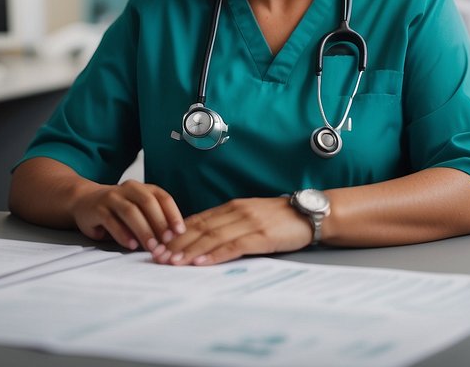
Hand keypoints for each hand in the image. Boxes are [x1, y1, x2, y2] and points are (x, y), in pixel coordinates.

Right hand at [69, 179, 185, 253]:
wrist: (84, 201)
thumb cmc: (118, 210)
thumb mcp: (138, 209)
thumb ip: (153, 219)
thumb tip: (174, 239)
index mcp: (143, 188)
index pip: (162, 197)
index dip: (173, 214)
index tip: (180, 231)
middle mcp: (128, 189)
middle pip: (147, 202)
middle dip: (159, 222)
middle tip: (167, 241)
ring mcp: (111, 197)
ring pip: (130, 211)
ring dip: (143, 230)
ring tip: (151, 246)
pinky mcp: (97, 209)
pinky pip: (111, 221)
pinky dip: (123, 234)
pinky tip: (131, 245)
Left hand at [153, 196, 313, 265]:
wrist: (311, 213)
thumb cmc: (281, 218)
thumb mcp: (251, 216)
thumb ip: (229, 224)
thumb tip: (204, 238)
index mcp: (232, 207)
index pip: (198, 220)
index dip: (177, 233)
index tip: (160, 246)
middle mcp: (236, 212)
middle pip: (200, 228)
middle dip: (177, 244)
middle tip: (159, 258)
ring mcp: (248, 222)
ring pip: (212, 237)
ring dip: (190, 251)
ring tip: (173, 263)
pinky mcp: (261, 235)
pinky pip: (233, 246)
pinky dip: (215, 254)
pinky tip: (201, 262)